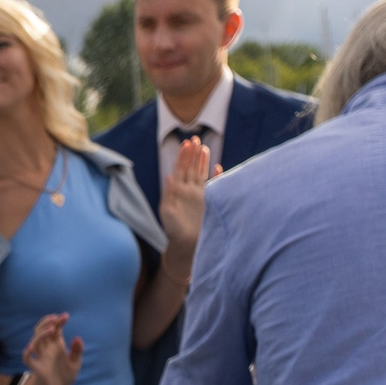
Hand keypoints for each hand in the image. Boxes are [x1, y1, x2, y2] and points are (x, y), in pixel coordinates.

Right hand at [13, 313, 84, 384]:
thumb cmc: (64, 377)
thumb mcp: (75, 364)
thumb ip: (77, 352)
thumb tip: (78, 338)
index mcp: (56, 346)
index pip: (55, 329)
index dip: (58, 321)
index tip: (65, 316)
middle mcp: (47, 349)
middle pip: (42, 331)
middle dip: (48, 322)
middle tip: (57, 318)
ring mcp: (41, 358)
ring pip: (35, 341)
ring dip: (42, 334)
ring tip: (52, 329)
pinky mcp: (37, 368)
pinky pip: (27, 359)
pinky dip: (27, 353)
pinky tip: (30, 348)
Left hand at [157, 136, 215, 251]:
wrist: (187, 245)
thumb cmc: (174, 230)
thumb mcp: (167, 212)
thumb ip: (169, 193)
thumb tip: (169, 176)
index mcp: (177, 191)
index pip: (180, 169)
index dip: (183, 156)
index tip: (186, 142)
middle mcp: (189, 191)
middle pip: (191, 167)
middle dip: (193, 153)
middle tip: (195, 138)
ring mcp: (200, 195)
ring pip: (202, 173)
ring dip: (202, 160)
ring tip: (203, 147)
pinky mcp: (210, 202)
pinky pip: (215, 185)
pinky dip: (217, 176)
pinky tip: (218, 166)